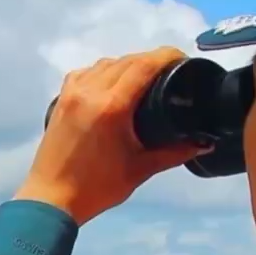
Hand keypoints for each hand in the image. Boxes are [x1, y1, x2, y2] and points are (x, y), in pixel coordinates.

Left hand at [14, 47, 209, 224]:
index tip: (182, 59)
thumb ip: (174, 152)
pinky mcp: (60, 100)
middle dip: (150, 61)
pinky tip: (111, 85)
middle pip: (127, 61)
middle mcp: (89, 92)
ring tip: (143, 79)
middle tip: (169, 73)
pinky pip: (85, 73)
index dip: (167, 56)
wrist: (51, 198)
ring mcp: (71, 94)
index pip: (144, 65)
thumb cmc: (96, 188)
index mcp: (112, 106)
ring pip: (105, 64)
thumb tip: (204, 143)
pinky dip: (102, 72)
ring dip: (126, 64)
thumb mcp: (140, 169)